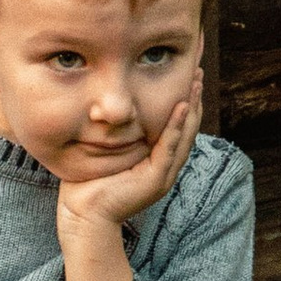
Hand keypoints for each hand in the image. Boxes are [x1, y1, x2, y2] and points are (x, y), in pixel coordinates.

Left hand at [56, 79, 200, 280]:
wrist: (83, 215)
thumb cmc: (88, 183)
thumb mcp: (107, 148)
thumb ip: (117, 130)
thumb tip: (110, 104)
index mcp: (157, 158)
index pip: (177, 122)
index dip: (184, 95)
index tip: (187, 69)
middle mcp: (166, 166)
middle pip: (188, 124)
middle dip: (193, 94)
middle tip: (198, 65)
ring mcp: (164, 174)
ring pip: (185, 134)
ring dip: (192, 105)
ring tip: (195, 80)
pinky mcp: (157, 180)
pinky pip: (170, 148)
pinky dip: (177, 126)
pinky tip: (182, 105)